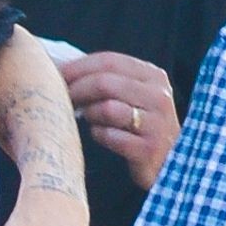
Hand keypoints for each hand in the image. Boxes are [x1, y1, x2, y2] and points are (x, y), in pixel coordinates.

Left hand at [61, 52, 179, 190]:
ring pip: (107, 108)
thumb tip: (63, 69)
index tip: (55, 74)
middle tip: (60, 98)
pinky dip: (98, 134)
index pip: (109, 61)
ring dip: (88, 113)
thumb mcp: (135, 97)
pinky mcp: (148, 148)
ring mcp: (156, 122)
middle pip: (105, 82)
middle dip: (76, 89)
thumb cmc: (142, 127)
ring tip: (85, 118)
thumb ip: (109, 81)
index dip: (78, 66)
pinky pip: (110, 136)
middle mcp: (158, 96)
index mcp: (153, 76)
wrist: (170, 164)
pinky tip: (99, 135)